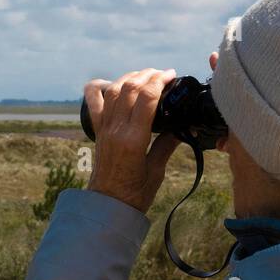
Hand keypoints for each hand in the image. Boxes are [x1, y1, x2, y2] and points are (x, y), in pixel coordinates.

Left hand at [82, 68, 181, 213]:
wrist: (108, 206)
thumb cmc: (135, 194)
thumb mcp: (157, 170)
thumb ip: (168, 144)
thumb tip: (186, 127)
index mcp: (133, 140)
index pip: (147, 99)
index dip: (160, 81)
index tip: (172, 75)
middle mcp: (116, 130)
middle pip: (130, 88)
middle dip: (148, 75)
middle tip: (163, 74)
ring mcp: (104, 128)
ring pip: (114, 90)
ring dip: (130, 77)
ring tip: (146, 74)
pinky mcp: (97, 130)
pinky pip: (93, 101)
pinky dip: (100, 86)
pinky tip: (111, 82)